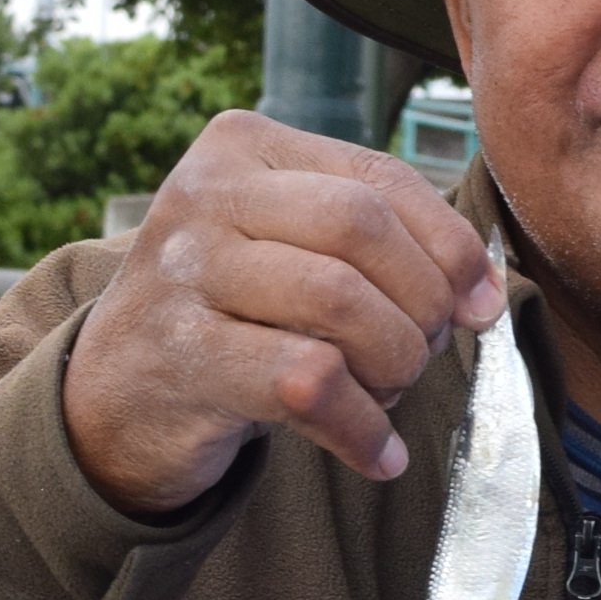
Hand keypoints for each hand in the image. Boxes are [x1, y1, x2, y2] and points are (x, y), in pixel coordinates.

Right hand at [61, 110, 505, 516]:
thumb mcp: (294, 250)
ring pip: (341, 300)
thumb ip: (382, 245)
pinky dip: (364, 429)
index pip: (380, 177)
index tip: (481, 305)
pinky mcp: (184, 354)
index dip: (451, 246)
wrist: (118, 395)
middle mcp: (205, 193)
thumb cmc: (236, 315)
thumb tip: (482, 294)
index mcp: (243, 146)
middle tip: (420, 353)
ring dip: (394, 363)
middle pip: (363, 227)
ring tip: (388, 394)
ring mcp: (184, 271)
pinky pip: (311, 381)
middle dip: (420, 302)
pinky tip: (377, 454)